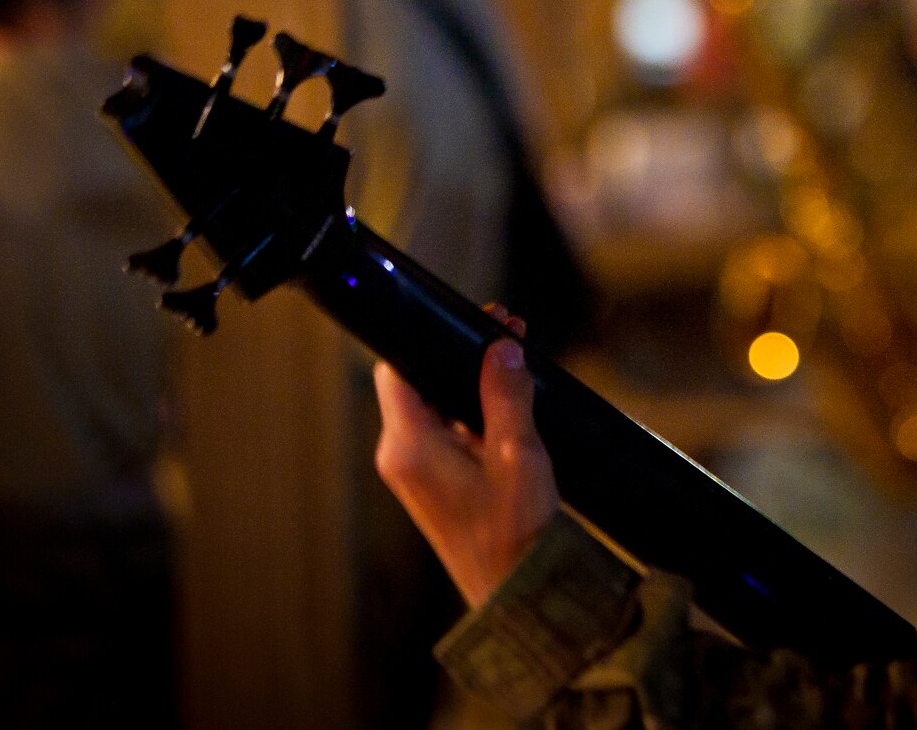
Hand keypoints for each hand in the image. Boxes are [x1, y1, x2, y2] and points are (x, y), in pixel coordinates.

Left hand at [373, 310, 558, 608]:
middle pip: (419, 384)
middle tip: (506, 334)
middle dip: (460, 358)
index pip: (397, 370)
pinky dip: (473, 414)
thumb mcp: (517, 453)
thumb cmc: (514, 532)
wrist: (518, 593)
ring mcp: (416, 473)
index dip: (429, 339)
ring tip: (515, 364)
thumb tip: (501, 347)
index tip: (471, 322)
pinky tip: (510, 405)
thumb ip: (506, 395)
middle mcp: (401, 457)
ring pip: (436, 408)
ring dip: (471, 385)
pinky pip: (446, 433)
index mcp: (408, 446)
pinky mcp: (435, 485)